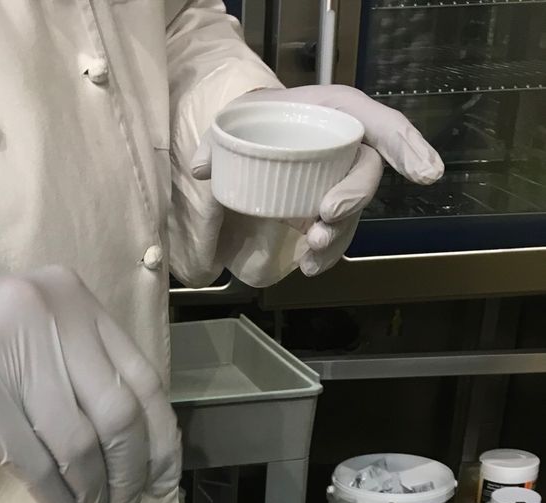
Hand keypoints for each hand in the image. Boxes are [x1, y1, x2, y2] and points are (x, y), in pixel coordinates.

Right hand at [0, 266, 180, 502]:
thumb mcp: (25, 338)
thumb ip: (80, 370)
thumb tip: (144, 448)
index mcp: (66, 295)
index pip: (139, 376)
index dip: (159, 438)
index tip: (162, 479)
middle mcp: (43, 313)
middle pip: (117, 414)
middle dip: (130, 473)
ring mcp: (9, 354)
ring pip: (80, 446)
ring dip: (93, 493)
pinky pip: (40, 466)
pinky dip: (60, 501)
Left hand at [193, 85, 443, 276]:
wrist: (259, 132)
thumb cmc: (262, 118)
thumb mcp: (241, 118)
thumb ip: (218, 141)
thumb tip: (201, 167)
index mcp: (339, 111)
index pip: (383, 126)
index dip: (408, 148)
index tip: (426, 175)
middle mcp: (351, 146)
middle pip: (367, 175)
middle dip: (353, 198)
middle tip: (326, 214)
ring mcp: (343, 180)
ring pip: (353, 212)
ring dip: (338, 236)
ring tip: (312, 252)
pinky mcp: (329, 207)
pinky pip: (337, 232)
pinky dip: (326, 252)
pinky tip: (310, 266)